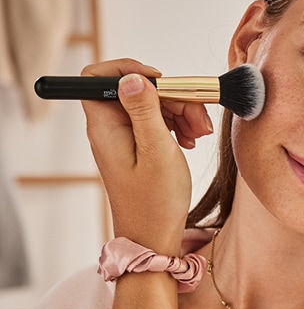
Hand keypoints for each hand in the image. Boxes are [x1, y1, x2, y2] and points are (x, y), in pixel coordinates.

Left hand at [81, 58, 213, 253]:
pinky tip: (192, 141)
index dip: (128, 69)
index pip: (98, 77)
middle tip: (197, 120)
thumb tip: (132, 77)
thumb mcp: (157, 151)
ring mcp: (123, 139)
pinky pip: (155, 122)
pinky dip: (176, 125)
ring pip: (149, 105)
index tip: (161, 82)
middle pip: (135, 90)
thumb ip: (145, 111)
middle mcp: (109, 129)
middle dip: (170, 97)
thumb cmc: (156, 202)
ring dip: (179, 112)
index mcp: (105, 126)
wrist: (154, 238)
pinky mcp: (137, 148)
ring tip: (200, 135)